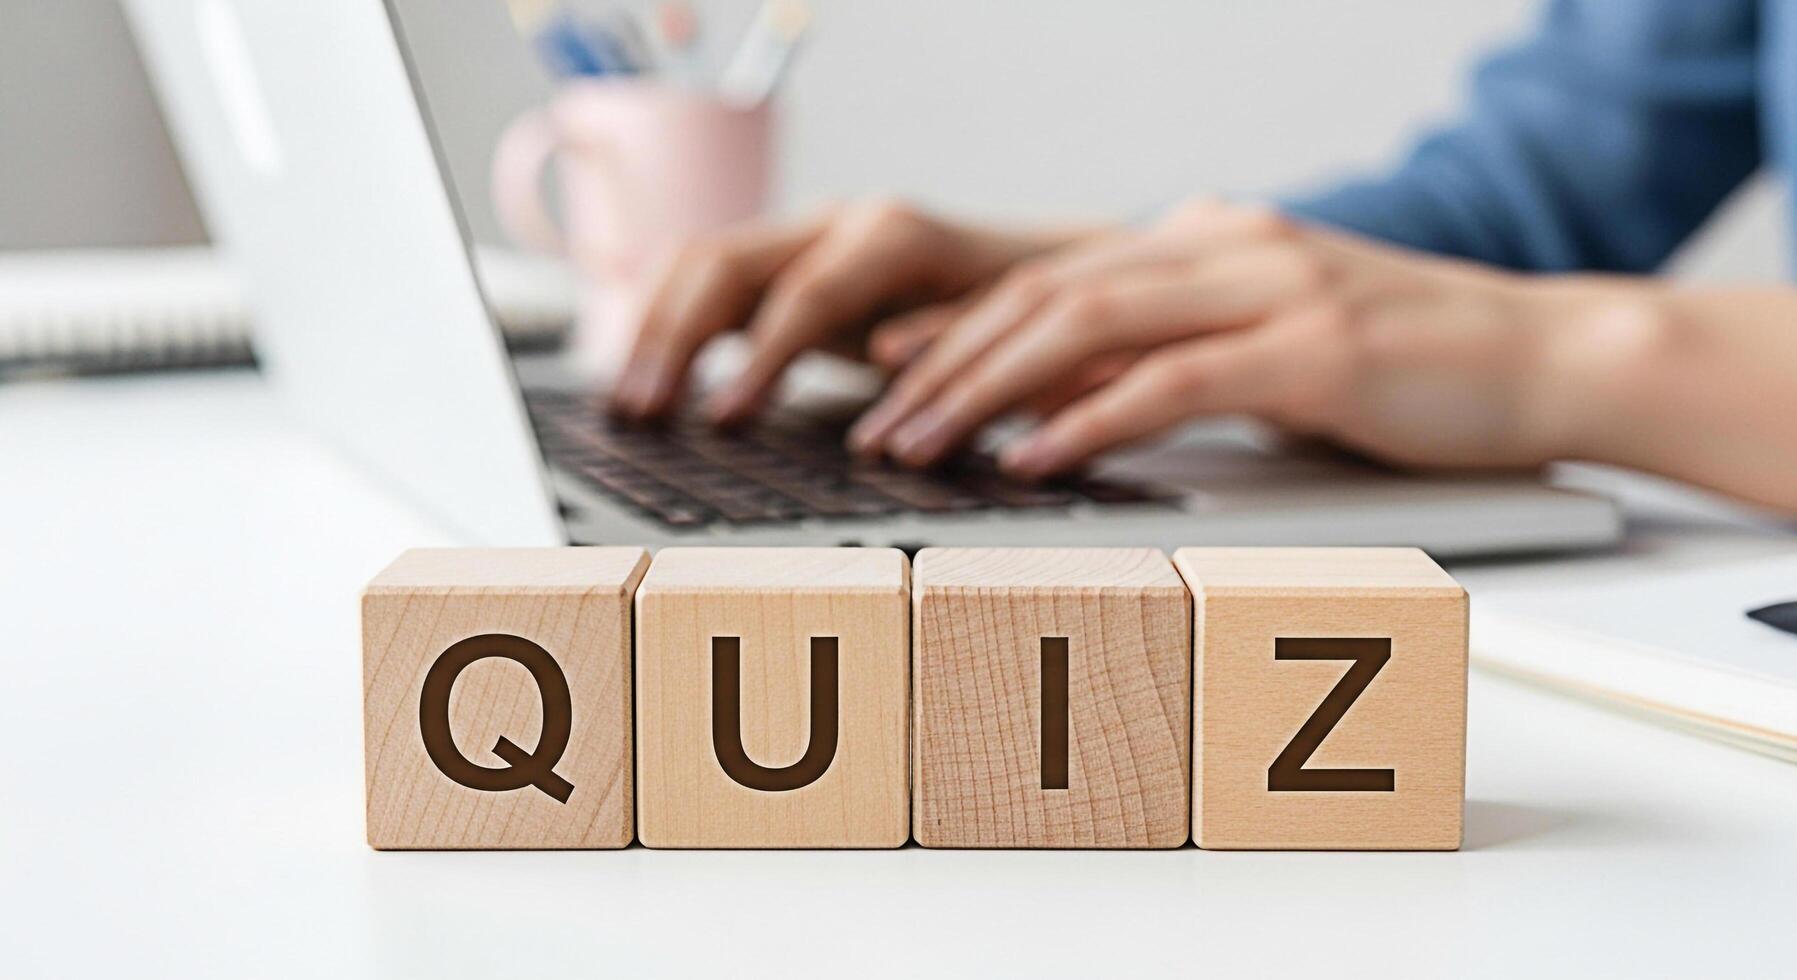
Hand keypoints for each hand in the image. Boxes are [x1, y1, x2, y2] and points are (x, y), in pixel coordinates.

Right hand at [611, 200, 1104, 421]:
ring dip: (656, 331)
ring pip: (703, 264)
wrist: (1039, 275)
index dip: (760, 359)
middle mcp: (838, 222)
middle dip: (677, 338)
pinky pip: (707, 284)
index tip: (722, 420)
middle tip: (642, 411)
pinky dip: (668, 326)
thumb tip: (882, 355)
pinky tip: (643, 380)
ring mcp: (805, 237)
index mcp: (893, 235)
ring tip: (625, 403)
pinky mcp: (785, 266)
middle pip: (728, 261)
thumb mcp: (999, 338)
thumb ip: (945, 344)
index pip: (806, 292)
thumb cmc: (1024, 318)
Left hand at [848, 199, 1621, 478]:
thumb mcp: (1273, 348)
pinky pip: (1170, 382)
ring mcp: (1269, 289)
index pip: (1053, 277)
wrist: (1547, 358)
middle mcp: (1225, 248)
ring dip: (986, 389)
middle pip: (1045, 294)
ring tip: (918, 443)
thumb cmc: (1409, 371)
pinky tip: (1028, 457)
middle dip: (945, 361)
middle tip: (875, 421)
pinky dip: (1087, 420)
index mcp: (1208, 243)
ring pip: (1086, 326)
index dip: (959, 322)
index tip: (884, 366)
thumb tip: (1073, 404)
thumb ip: (1179, 357)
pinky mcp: (1311, 348)